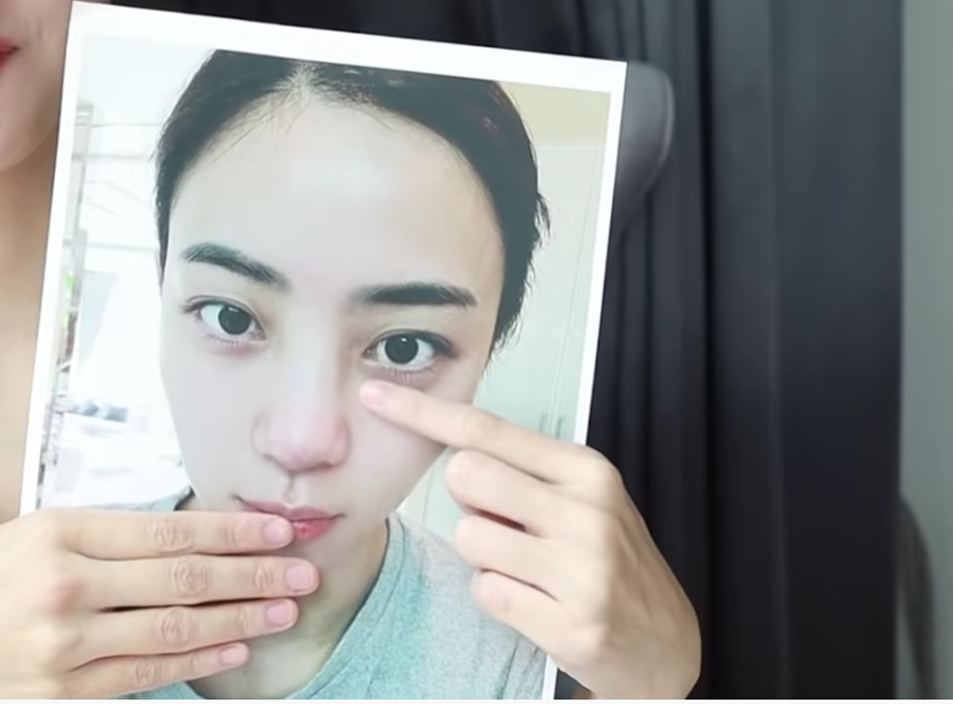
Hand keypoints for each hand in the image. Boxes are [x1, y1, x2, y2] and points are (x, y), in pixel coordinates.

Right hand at [0, 507, 318, 698]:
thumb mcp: (15, 543)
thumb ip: (92, 541)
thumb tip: (172, 541)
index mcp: (54, 535)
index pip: (168, 531)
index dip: (231, 532)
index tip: (274, 530)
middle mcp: (65, 587)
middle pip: (184, 579)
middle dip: (254, 574)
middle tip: (301, 569)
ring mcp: (65, 648)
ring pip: (176, 630)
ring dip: (240, 619)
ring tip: (284, 608)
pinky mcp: (63, 696)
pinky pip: (146, 675)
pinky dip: (196, 662)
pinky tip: (232, 649)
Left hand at [361, 381, 700, 699]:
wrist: (664, 642)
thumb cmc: (608, 562)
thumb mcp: (581, 500)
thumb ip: (521, 474)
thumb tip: (452, 456)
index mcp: (586, 470)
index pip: (486, 429)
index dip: (423, 411)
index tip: (375, 396)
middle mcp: (587, 511)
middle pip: (464, 476)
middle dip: (469, 503)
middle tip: (508, 528)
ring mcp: (582, 568)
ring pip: (468, 539)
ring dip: (485, 559)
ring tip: (530, 571)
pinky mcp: (571, 623)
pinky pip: (486, 593)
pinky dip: (499, 598)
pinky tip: (538, 604)